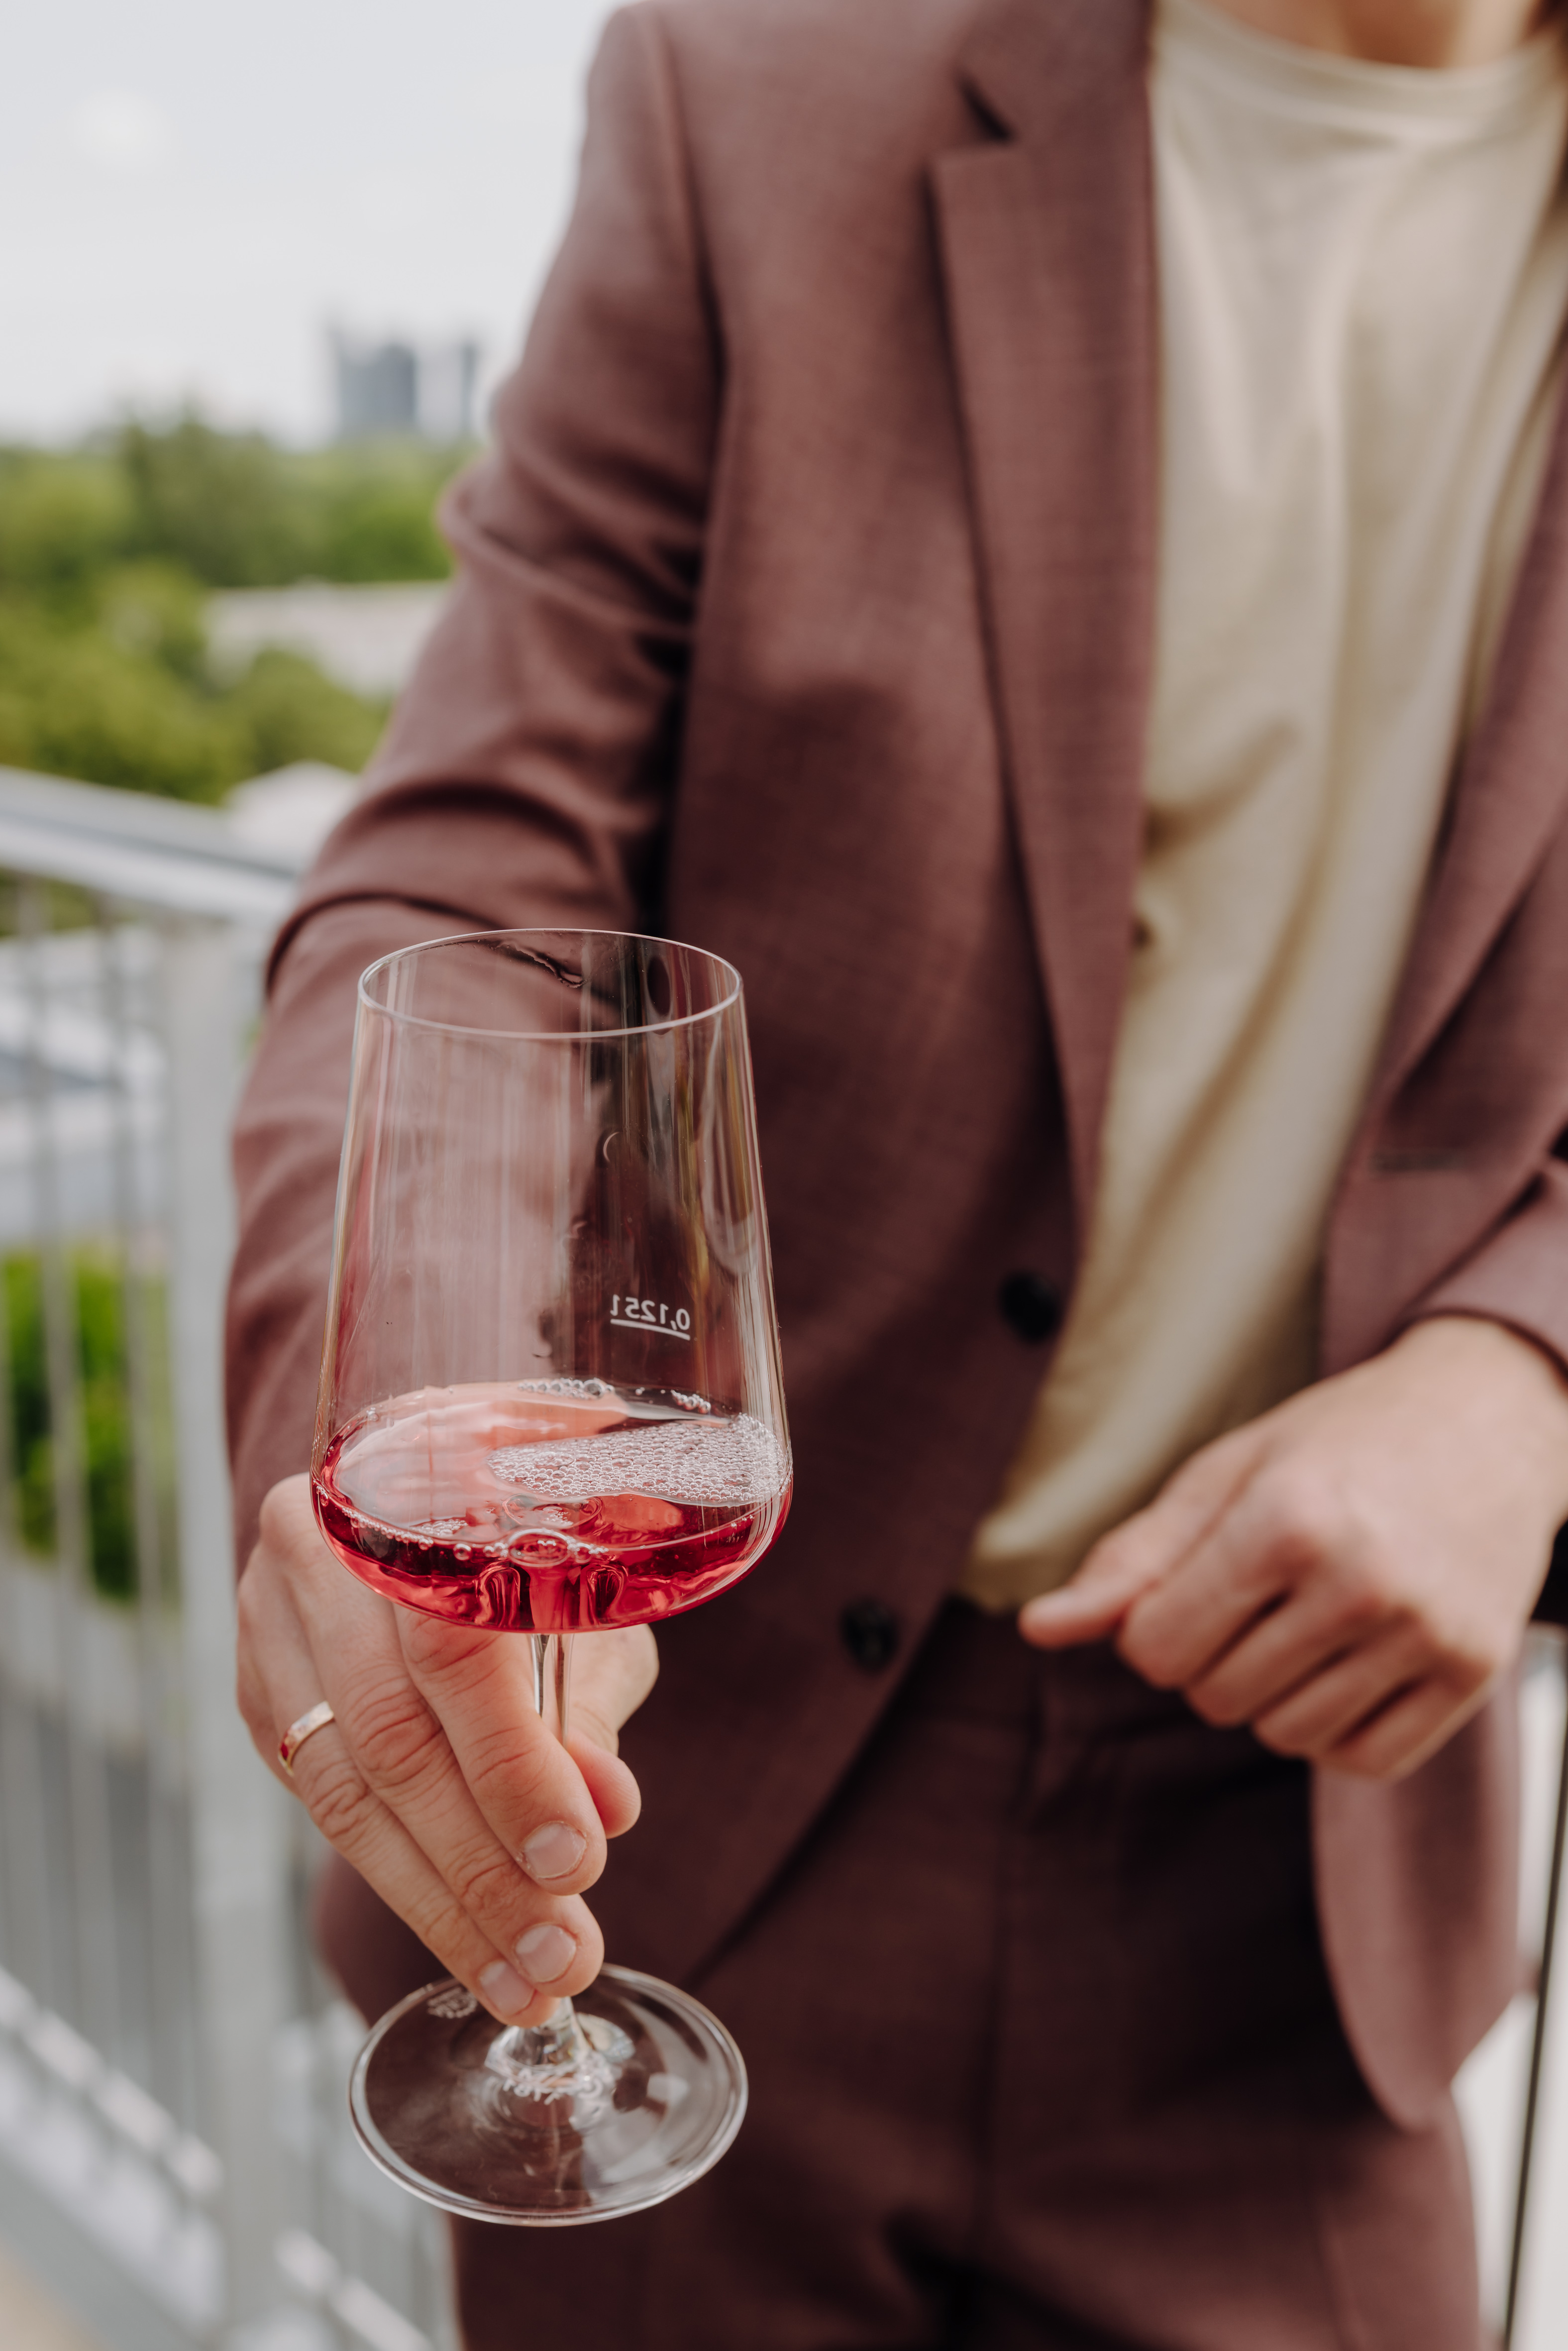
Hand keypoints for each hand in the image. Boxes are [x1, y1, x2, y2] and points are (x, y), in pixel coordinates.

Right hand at [237, 1473, 657, 2023]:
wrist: (438, 1503)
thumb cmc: (534, 1547)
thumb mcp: (587, 1608)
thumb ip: (586, 1706)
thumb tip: (609, 1809)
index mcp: (416, 1496)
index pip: (452, 1652)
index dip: (512, 1767)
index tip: (577, 1862)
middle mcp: (323, 1547)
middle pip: (389, 1736)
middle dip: (481, 1869)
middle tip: (561, 1959)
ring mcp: (272, 1615)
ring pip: (341, 1789)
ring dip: (441, 1903)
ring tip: (523, 1982)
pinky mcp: (256, 1683)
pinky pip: (317, 1798)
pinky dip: (398, 1875)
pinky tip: (465, 1938)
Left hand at [1019, 1318, 1567, 1779]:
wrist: (1490, 1418)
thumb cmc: (1339, 1442)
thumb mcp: (1225, 1473)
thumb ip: (1134, 1557)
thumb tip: (1038, 1629)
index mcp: (1286, 1519)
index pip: (1155, 1648)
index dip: (1154, 1625)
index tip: (1193, 1583)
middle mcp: (1361, 1580)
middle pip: (1214, 1697)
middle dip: (1213, 1655)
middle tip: (1263, 1588)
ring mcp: (1425, 1633)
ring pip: (1285, 1735)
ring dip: (1274, 1692)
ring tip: (1311, 1614)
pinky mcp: (1473, 1674)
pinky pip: (1362, 1760)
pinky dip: (1338, 1727)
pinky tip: (1353, 1656)